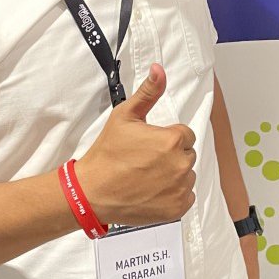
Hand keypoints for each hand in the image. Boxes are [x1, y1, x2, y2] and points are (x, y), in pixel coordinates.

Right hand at [75, 64, 195, 225]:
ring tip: (147, 176)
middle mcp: (181, 165)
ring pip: (186, 175)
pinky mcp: (177, 208)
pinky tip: (153, 191)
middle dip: (171, 155)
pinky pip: (186, 195)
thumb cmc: (107, 154)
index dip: (167, 138)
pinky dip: (173, 194)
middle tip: (146, 161)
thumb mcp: (125, 116)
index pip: (185, 134)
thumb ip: (148, 92)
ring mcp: (180, 188)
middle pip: (186, 154)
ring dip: (173, 174)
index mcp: (172, 140)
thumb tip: (159, 70)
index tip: (150, 145)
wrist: (92, 192)